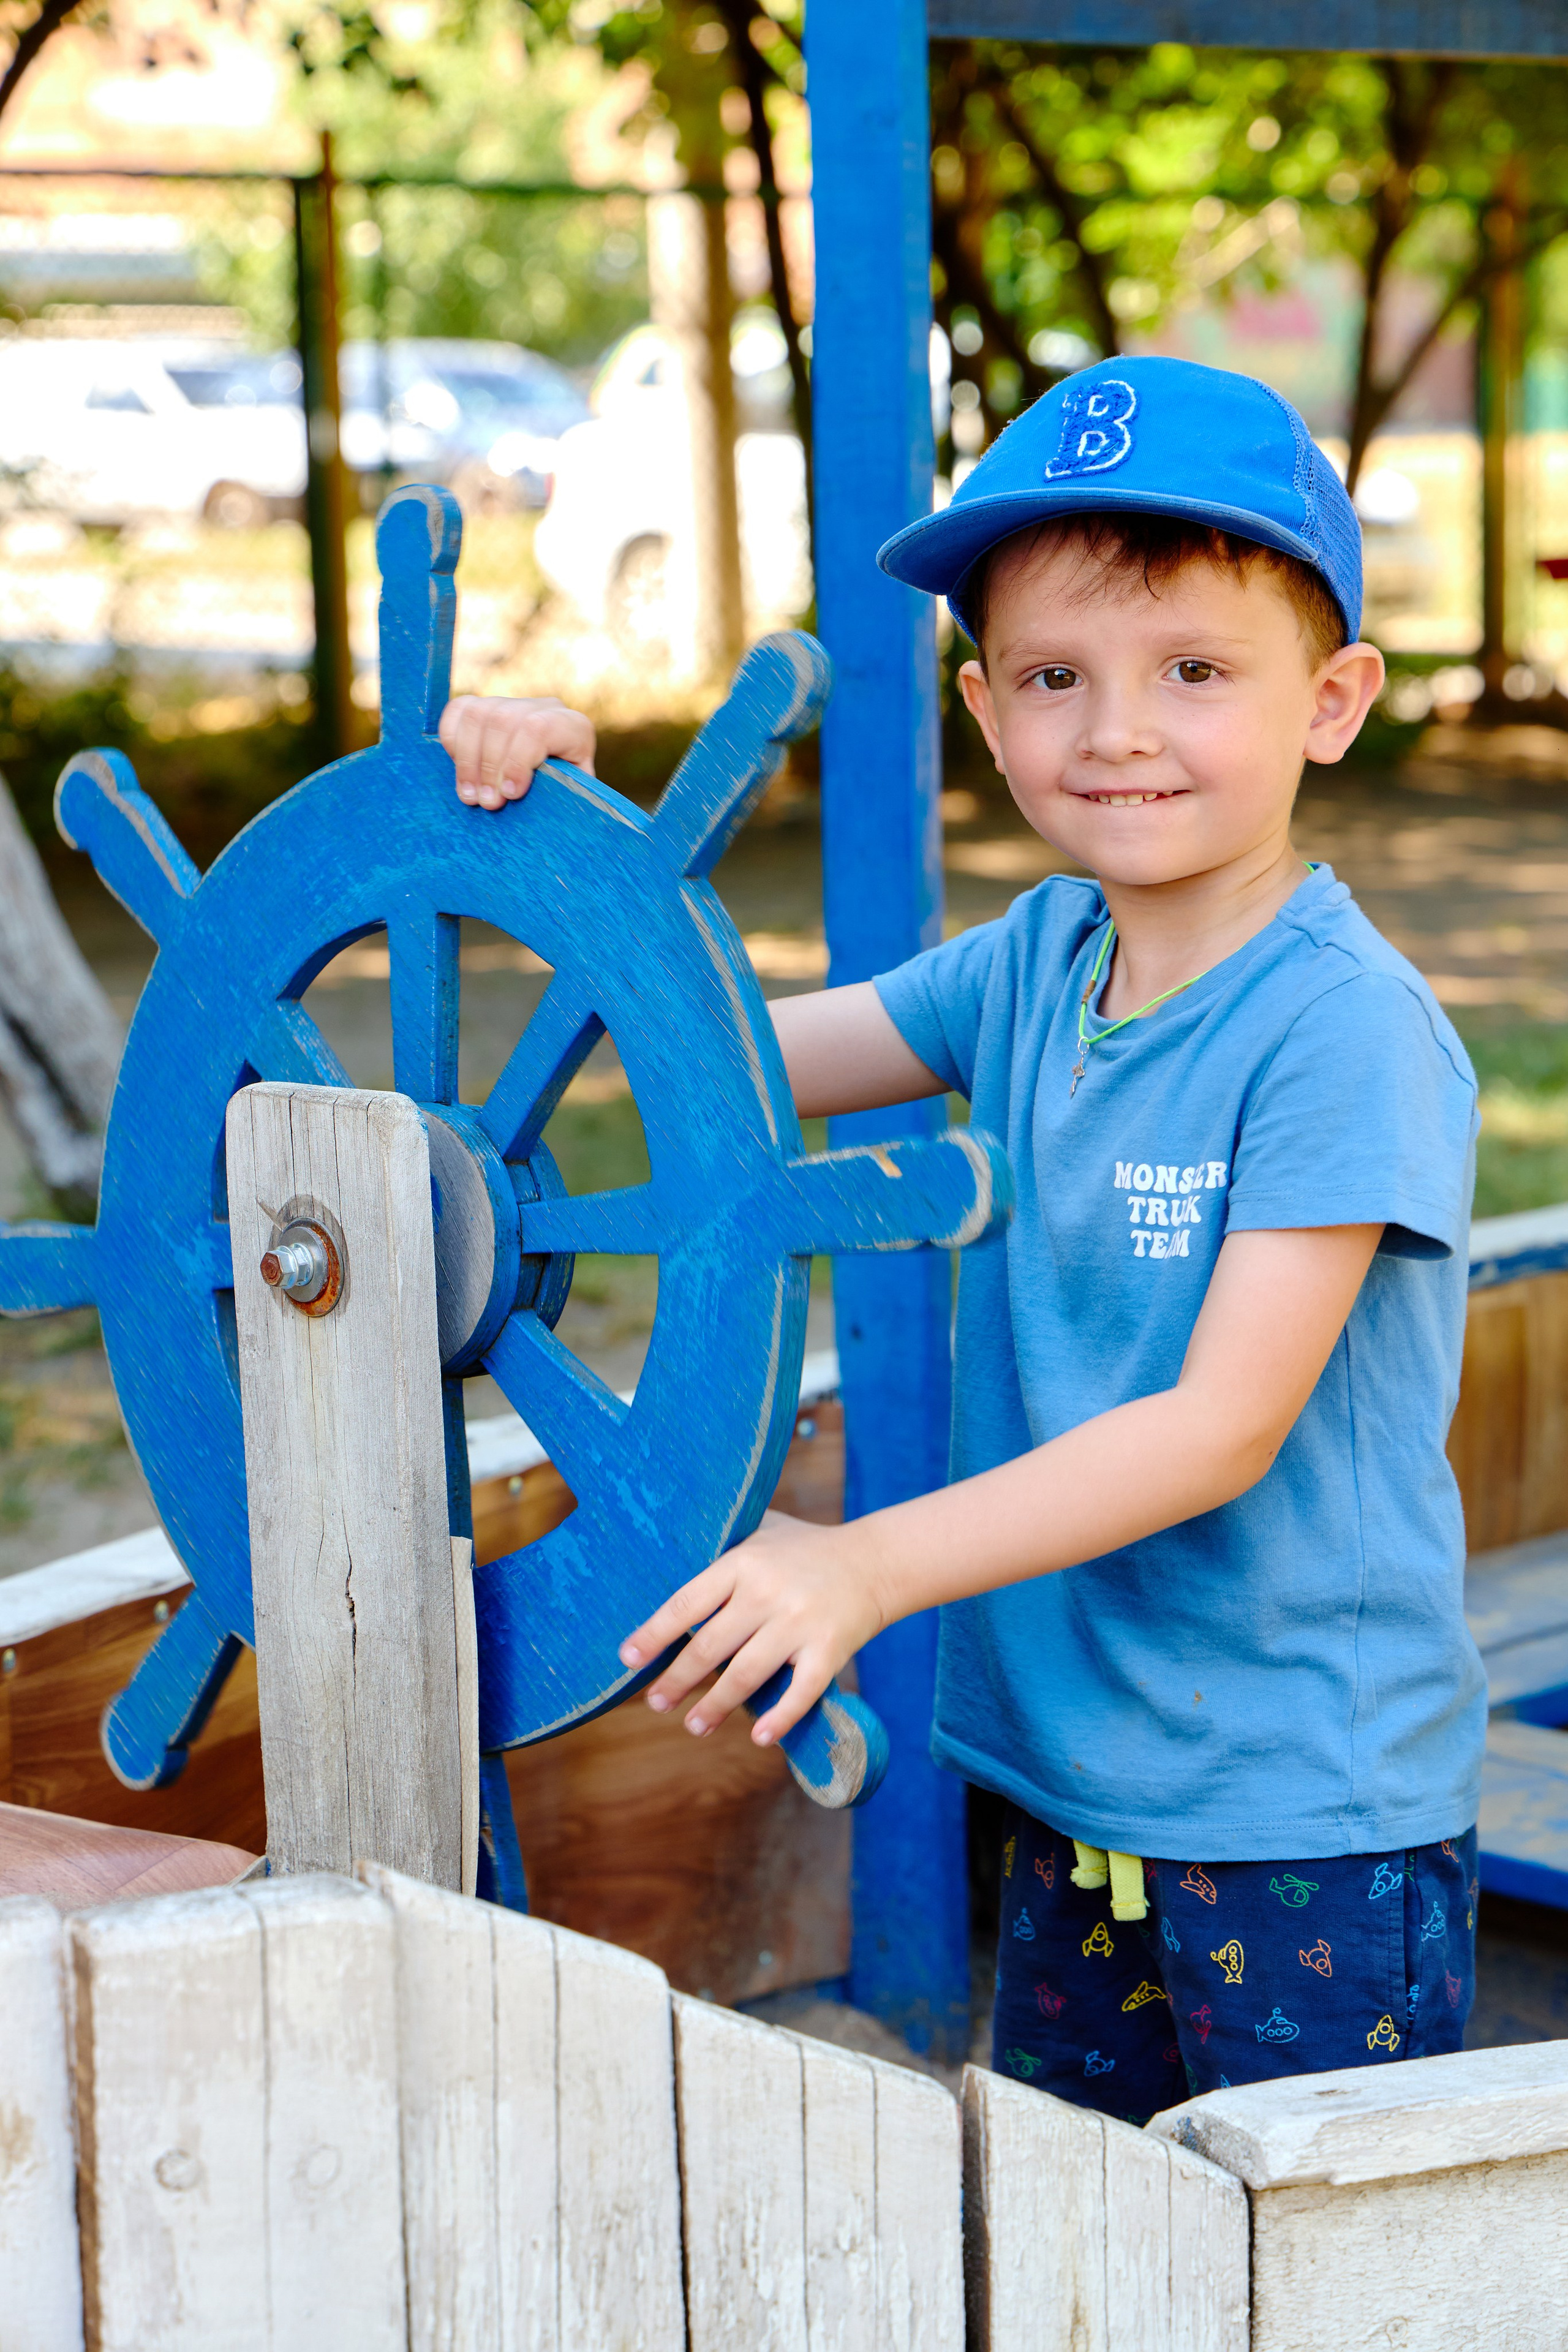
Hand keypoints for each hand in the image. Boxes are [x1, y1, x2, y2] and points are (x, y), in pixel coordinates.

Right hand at [438, 694, 596, 810]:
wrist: (557, 784)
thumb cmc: (564, 798)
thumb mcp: (570, 799)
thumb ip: (557, 796)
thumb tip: (521, 799)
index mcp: (573, 727)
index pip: (537, 729)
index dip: (517, 762)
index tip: (510, 794)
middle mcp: (544, 708)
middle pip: (502, 721)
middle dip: (488, 767)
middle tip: (487, 802)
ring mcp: (513, 703)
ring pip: (477, 715)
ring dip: (467, 760)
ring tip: (470, 795)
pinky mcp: (486, 705)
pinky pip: (458, 710)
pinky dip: (451, 740)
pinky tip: (459, 770)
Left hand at [619, 1511, 886, 1745]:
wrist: (876, 1561)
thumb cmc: (808, 1548)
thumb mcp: (763, 1530)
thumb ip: (723, 1543)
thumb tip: (668, 1556)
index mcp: (744, 1562)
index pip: (687, 1603)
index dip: (654, 1634)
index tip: (628, 1658)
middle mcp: (767, 1593)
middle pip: (709, 1646)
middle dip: (677, 1680)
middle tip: (655, 1702)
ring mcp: (799, 1623)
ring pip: (745, 1675)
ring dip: (714, 1706)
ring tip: (693, 1726)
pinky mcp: (829, 1650)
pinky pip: (800, 1693)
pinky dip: (779, 1718)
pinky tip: (758, 1737)